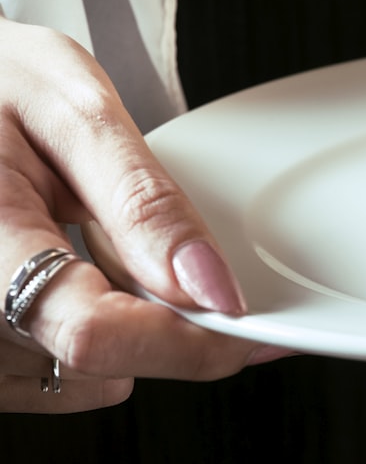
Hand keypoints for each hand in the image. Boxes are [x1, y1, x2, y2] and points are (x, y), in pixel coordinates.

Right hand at [0, 18, 285, 412]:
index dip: (184, 340)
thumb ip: (139, 201)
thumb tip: (208, 286)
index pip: (92, 333)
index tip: (243, 319)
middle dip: (165, 331)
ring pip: (72, 379)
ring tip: (116, 259)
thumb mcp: (74, 112)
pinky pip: (44, 382)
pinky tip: (90, 288)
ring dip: (126, 339)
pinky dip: (91, 350)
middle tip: (196, 276)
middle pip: (89, 363)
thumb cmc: (1, 81)